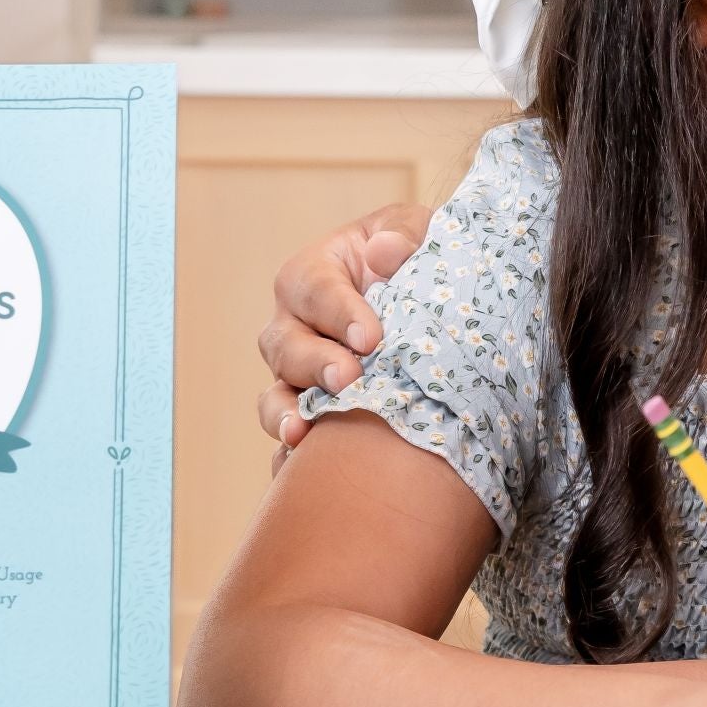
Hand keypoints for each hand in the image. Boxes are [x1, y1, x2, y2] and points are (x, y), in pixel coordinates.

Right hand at [258, 203, 432, 454]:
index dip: (339, 312)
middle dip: (315, 364)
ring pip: (275, 392)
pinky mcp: (308, 411)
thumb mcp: (419, 233)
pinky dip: (287, 457)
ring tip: (303, 431)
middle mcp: (295, 324)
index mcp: (315, 272)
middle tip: (350, 378)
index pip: (315, 288)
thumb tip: (383, 251)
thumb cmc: (418, 260)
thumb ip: (405, 234)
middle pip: (286, 344)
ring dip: (285, 412)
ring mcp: (296, 373)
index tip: (370, 337)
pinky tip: (298, 473)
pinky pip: (287, 437)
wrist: (431, 306)